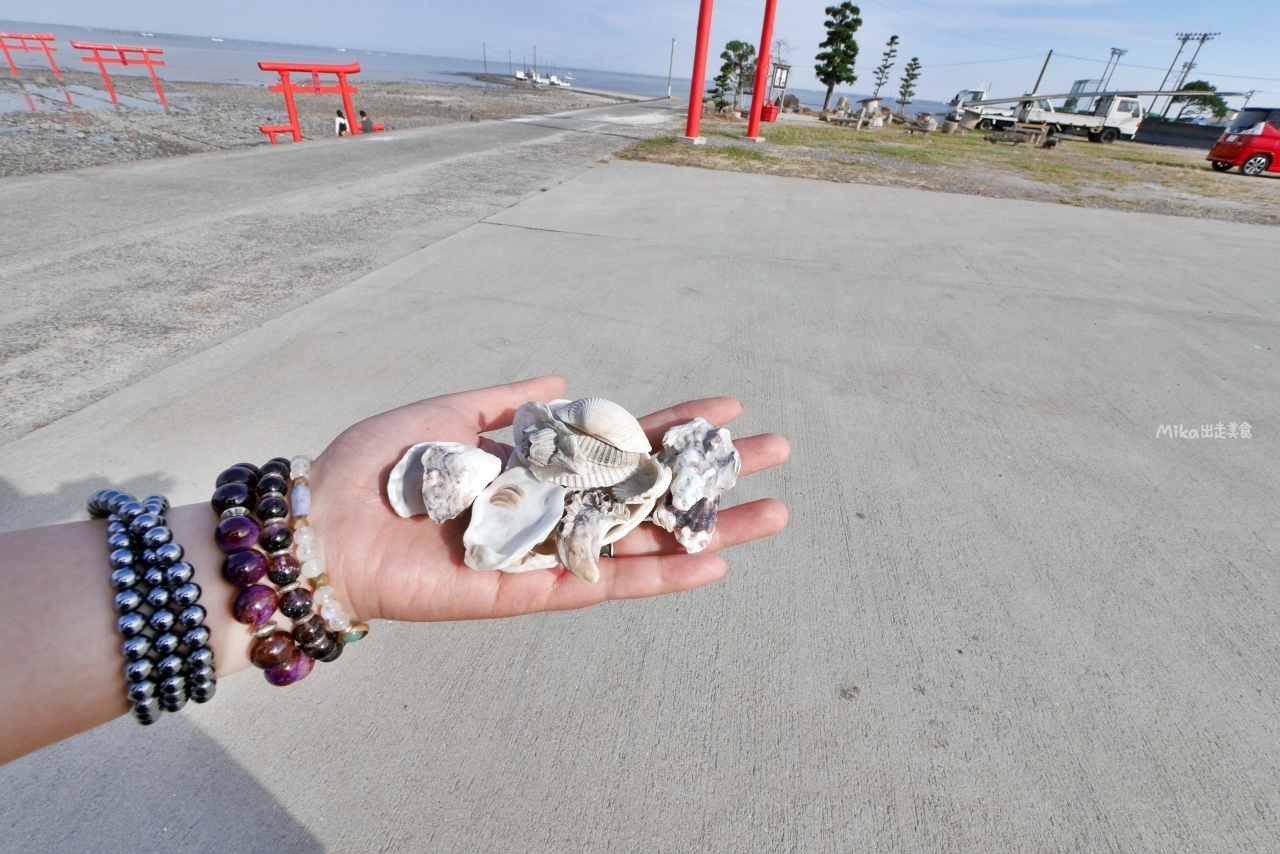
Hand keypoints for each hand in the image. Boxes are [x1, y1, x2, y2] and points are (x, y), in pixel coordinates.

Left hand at [309, 377, 789, 622]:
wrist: (322, 527)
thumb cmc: (376, 468)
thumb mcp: (444, 415)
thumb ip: (502, 404)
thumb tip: (556, 381)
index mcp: (537, 464)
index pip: (622, 440)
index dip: (676, 422)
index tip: (729, 403)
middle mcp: (553, 507)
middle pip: (651, 490)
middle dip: (715, 472)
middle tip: (780, 452)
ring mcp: (546, 550)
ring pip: (644, 541)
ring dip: (710, 528)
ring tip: (776, 512)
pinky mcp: (528, 590)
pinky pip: (602, 585)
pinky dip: (657, 579)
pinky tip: (710, 566)